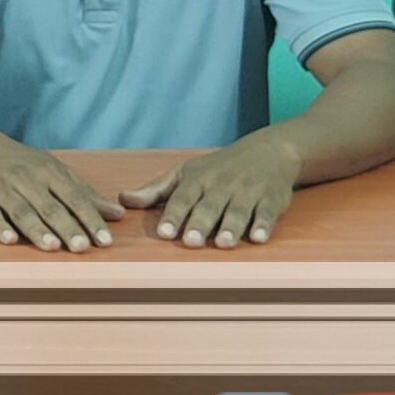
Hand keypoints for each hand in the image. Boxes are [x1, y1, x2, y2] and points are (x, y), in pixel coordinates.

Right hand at [0, 129, 123, 250]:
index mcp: (48, 171)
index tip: (105, 240)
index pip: (74, 197)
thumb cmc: (23, 165)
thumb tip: (119, 214)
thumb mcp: (55, 172)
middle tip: (82, 247)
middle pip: (49, 206)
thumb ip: (85, 194)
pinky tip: (10, 239)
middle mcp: (26, 179)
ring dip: (36, 229)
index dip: (90, 219)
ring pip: (21, 211)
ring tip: (52, 246)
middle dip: (66, 226)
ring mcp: (1, 189)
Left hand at [122, 130, 300, 246]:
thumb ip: (155, 190)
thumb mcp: (185, 173)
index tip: (163, 233)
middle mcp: (222, 184)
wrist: (267, 151)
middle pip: (209, 206)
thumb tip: (123, 200)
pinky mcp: (271, 199)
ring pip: (238, 210)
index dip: (173, 215)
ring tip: (223, 243)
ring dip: (231, 226)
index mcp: (198, 179)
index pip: (182, 198)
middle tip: (190, 241)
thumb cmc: (218, 168)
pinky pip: (267, 213)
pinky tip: (258, 238)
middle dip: (199, 223)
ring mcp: (248, 191)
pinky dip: (263, 225)